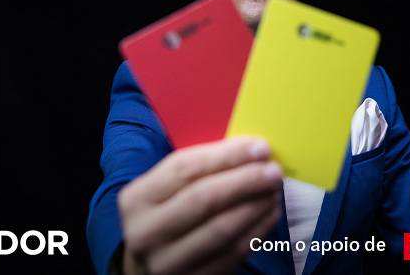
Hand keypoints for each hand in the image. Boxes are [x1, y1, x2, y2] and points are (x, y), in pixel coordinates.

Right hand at [117, 137, 282, 274]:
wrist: (147, 268)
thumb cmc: (161, 219)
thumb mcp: (160, 193)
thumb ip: (194, 173)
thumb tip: (247, 152)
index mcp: (136, 199)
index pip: (184, 169)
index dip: (226, 156)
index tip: (259, 147)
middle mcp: (146, 232)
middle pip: (203, 198)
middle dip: (245, 180)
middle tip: (273, 171)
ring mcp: (167, 262)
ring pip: (221, 228)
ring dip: (255, 206)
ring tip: (273, 191)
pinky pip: (232, 255)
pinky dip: (256, 233)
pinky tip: (268, 216)